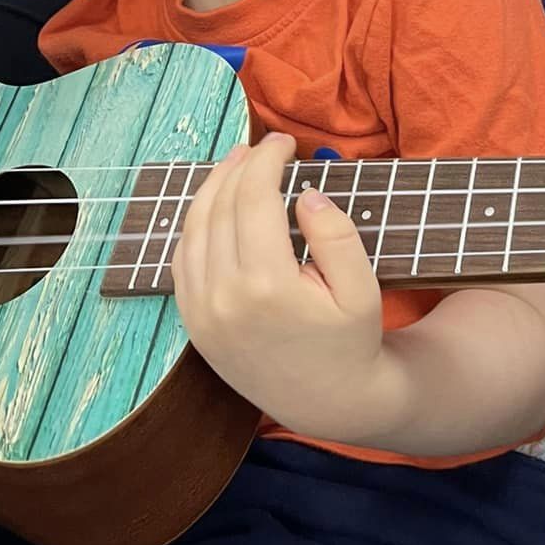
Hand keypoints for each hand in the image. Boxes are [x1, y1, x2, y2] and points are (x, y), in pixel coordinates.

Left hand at [172, 133, 396, 443]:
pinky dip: (195, 223)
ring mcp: (201, 313)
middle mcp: (223, 298)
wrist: (328, 402)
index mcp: (267, 286)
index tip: (285, 142)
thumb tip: (304, 193)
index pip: (254, 198)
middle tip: (266, 146)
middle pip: (221, 206)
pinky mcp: (193, 325)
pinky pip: (182, 259)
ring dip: (214, 187)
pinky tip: (216, 205)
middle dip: (243, 166)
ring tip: (238, 163)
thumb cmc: (351, 341)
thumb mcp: (362, 288)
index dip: (267, 159)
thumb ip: (336, 235)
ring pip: (193, 228)